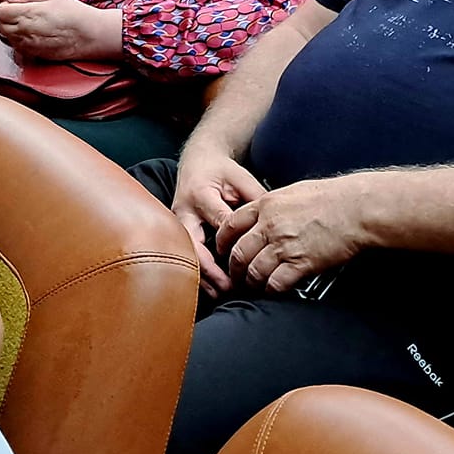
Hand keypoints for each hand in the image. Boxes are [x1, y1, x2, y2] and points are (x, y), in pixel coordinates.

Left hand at [0, 0, 122, 61]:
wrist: (88, 35)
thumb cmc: (73, 13)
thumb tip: (12, 0)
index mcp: (28, 14)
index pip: (0, 11)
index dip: (5, 6)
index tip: (14, 4)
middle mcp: (25, 31)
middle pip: (1, 25)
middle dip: (6, 18)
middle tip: (19, 13)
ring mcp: (28, 45)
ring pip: (6, 37)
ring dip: (11, 29)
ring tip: (26, 22)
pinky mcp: (33, 54)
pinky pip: (16, 46)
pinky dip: (18, 39)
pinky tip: (31, 33)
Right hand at [170, 145, 261, 296]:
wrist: (197, 160)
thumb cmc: (221, 170)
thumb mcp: (242, 178)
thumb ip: (257, 199)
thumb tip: (276, 222)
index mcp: (201, 194)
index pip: (220, 224)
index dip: (234, 244)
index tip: (247, 261)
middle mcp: (185, 210)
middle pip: (193, 245)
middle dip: (209, 269)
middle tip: (228, 287)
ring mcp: (177, 222)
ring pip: (186, 254)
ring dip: (202, 275)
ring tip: (220, 293)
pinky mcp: (177, 230)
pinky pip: (185, 254)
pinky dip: (198, 272)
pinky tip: (210, 286)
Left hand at [214, 175, 366, 295]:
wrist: (356, 208)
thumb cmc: (334, 197)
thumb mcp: (294, 192)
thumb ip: (275, 205)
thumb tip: (267, 214)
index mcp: (266, 205)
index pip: (231, 225)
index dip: (222, 241)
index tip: (222, 249)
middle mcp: (270, 225)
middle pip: (238, 252)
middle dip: (233, 268)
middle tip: (235, 276)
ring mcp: (283, 245)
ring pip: (254, 271)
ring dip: (251, 283)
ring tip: (253, 287)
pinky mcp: (300, 263)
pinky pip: (276, 282)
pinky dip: (271, 290)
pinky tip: (272, 291)